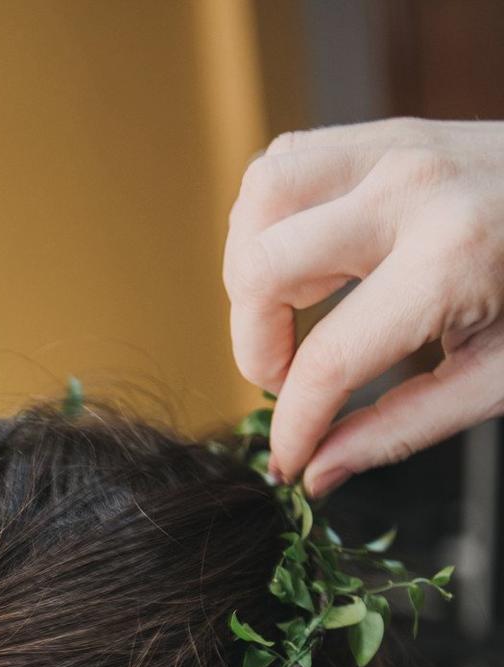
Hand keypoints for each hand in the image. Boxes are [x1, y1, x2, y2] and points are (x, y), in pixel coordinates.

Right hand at [225, 118, 503, 491]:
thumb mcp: (498, 378)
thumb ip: (400, 430)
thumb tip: (318, 473)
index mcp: (452, 261)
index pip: (328, 361)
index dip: (293, 425)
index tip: (290, 457)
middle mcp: (412, 192)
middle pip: (263, 267)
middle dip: (253, 345)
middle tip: (287, 379)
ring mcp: (395, 147)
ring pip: (260, 198)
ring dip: (248, 270)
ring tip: (283, 316)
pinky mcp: (387, 132)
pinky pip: (284, 161)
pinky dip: (268, 220)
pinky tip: (298, 264)